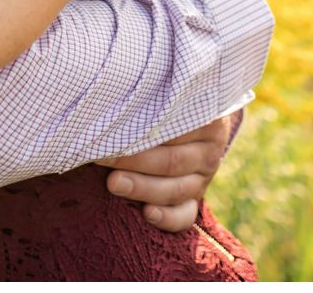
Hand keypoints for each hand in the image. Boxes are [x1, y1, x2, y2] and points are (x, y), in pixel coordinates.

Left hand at [92, 110, 242, 231]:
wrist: (187, 124)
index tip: (111, 129)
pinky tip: (146, 214)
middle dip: (134, 161)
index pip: (176, 127)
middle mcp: (209, 150)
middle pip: (172, 160)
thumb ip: (148, 99)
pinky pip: (184, 216)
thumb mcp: (164, 96)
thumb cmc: (162, 105)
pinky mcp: (194, 200)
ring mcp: (204, 178)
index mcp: (207, 119)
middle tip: (103, 158)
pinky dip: (167, 218)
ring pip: (176, 189)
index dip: (141, 128)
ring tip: (113, 184)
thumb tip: (109, 99)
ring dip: (142, 188)